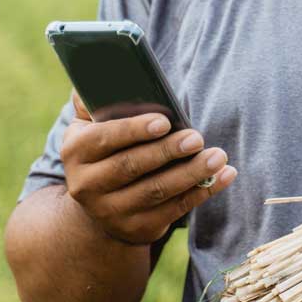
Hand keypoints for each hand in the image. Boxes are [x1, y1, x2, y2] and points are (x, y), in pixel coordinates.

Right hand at [62, 91, 236, 244]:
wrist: (99, 203)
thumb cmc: (106, 147)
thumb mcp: (90, 124)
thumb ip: (95, 99)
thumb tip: (106, 72)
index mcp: (76, 152)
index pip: (105, 139)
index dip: (135, 130)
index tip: (164, 121)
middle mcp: (87, 186)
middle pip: (132, 166)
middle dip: (168, 151)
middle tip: (198, 137)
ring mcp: (112, 212)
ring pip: (156, 191)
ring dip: (191, 173)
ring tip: (218, 155)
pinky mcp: (138, 228)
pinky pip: (175, 210)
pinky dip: (203, 192)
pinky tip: (225, 175)